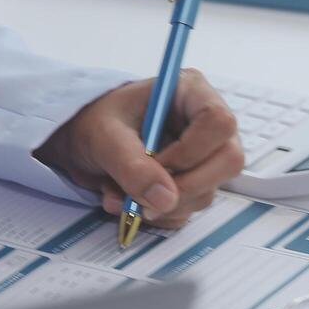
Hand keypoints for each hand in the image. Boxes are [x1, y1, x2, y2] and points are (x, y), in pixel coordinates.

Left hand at [35, 69, 243, 228]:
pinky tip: (130, 200)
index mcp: (190, 93)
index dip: (193, 151)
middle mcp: (205, 125)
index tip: (158, 162)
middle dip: (185, 187)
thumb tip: (166, 198)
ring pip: (208, 192)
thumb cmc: (94, 120)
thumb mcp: (104, 137)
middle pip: (228, 161)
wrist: (81, 140)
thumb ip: (131, 164)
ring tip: (121, 194)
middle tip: (145, 196)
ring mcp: (202, 157)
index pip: (219, 122)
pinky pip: (188, 209)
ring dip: (163, 205)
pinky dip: (157, 214)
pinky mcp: (192, 183)